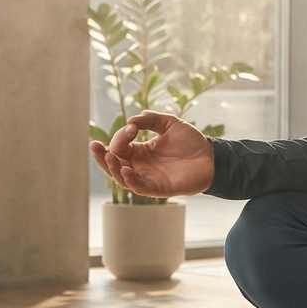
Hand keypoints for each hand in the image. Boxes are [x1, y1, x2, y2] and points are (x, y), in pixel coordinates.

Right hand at [90, 110, 214, 197]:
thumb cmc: (191, 142)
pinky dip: (130, 180)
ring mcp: (149, 178)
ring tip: (110, 156)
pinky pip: (140, 187)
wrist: (212, 156)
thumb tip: (131, 121)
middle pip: (113, 164)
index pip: (120, 146)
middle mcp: (141, 166)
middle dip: (102, 156)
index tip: (133, 127)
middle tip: (94, 145)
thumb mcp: (170, 123)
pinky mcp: (159, 188)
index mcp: (140, 151)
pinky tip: (126, 170)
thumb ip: (151, 119)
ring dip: (113, 168)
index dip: (121, 136)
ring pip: (122, 177)